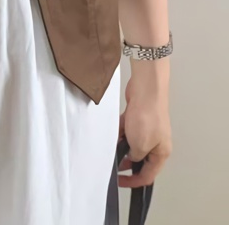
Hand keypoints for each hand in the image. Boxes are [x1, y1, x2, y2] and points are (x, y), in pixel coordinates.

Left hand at [118, 60, 171, 187]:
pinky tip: (111, 131)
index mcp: (161, 153)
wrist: (146, 90)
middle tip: (112, 164)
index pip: (148, 175)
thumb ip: (135, 157)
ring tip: (109, 145)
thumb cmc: (147, 116)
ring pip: (131, 143)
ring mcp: (146, 130)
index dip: (134, 181)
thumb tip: (131, 159)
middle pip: (139, 159)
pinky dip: (118, 132)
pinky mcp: (137, 118)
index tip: (121, 182)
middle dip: (125, 162)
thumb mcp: (141, 145)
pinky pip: (125, 130)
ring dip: (120, 145)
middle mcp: (155, 142)